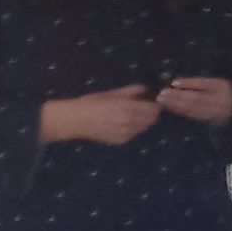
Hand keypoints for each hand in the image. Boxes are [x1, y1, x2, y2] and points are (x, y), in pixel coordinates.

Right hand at [38, 86, 158, 144]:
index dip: (155, 103)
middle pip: (152, 119)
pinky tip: (124, 123)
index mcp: (129, 108)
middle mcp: (131, 122)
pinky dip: (134, 128)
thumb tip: (145, 89)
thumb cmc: (92, 102)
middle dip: (151, 112)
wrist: (76, 120)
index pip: (154, 108)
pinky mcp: (122, 141)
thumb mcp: (112, 93)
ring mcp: (127, 133)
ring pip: (144, 127)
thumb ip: (131, 91)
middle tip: (144, 106)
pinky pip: (135, 133)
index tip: (152, 99)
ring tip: (132, 114)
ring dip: (143, 120)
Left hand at [151, 75, 231, 122]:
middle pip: (196, 98)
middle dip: (178, 96)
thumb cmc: (222, 91)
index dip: (189, 84)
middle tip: (162, 93)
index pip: (204, 85)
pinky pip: (193, 115)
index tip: (173, 83)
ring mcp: (214, 111)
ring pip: (193, 108)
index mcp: (221, 86)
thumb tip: (174, 82)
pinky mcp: (209, 119)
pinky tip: (170, 107)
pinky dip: (180, 111)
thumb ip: (197, 81)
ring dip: (176, 104)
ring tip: (162, 100)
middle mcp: (219, 100)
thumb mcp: (215, 82)